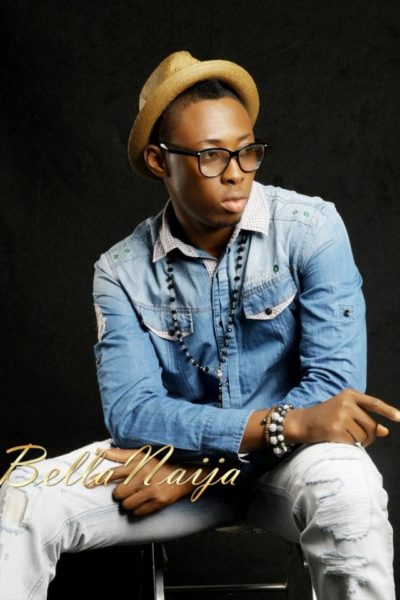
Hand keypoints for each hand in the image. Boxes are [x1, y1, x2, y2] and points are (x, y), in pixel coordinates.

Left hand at [85, 446, 202, 515]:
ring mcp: (151, 490)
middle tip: (129, 490)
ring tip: (138, 496)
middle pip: (118, 493)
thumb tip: (98, 450)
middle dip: (120, 494)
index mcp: (137, 464)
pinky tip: (145, 502)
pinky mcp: (158, 502)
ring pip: (127, 505)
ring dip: (129, 503)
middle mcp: (143, 476)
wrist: (183, 475)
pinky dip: (138, 510)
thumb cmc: (159, 465)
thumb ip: (120, 454)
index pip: (113, 472)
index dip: (99, 479)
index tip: (87, 483)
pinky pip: (138, 513)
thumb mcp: (142, 455)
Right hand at [284, 388, 399, 446]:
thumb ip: (364, 418)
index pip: (374, 403)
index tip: (399, 418)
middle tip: (363, 440)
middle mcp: (346, 403)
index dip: (388, 411)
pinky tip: (338, 439)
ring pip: (363, 436)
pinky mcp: (336, 429)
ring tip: (345, 436)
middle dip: (370, 436)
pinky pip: (353, 442)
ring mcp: (341, 415)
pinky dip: (349, 444)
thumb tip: (385, 431)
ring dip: (358, 441)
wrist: (302, 422)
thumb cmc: (325, 417)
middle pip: (371, 425)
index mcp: (349, 394)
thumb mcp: (345, 412)